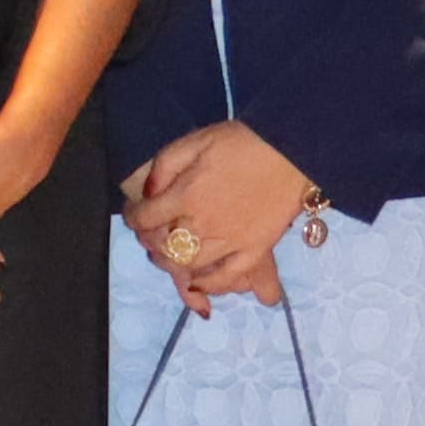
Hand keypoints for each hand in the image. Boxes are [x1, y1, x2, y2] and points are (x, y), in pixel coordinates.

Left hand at [119, 121, 308, 309]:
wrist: (291, 148)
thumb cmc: (242, 141)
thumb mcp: (194, 141)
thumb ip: (164, 166)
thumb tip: (149, 193)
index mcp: (185, 195)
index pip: (144, 218)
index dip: (133, 216)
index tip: (134, 212)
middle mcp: (202, 224)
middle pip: (162, 246)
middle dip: (149, 241)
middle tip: (151, 234)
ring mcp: (230, 241)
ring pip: (188, 265)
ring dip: (172, 263)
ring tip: (170, 254)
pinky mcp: (255, 249)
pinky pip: (227, 277)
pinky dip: (210, 284)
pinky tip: (199, 281)